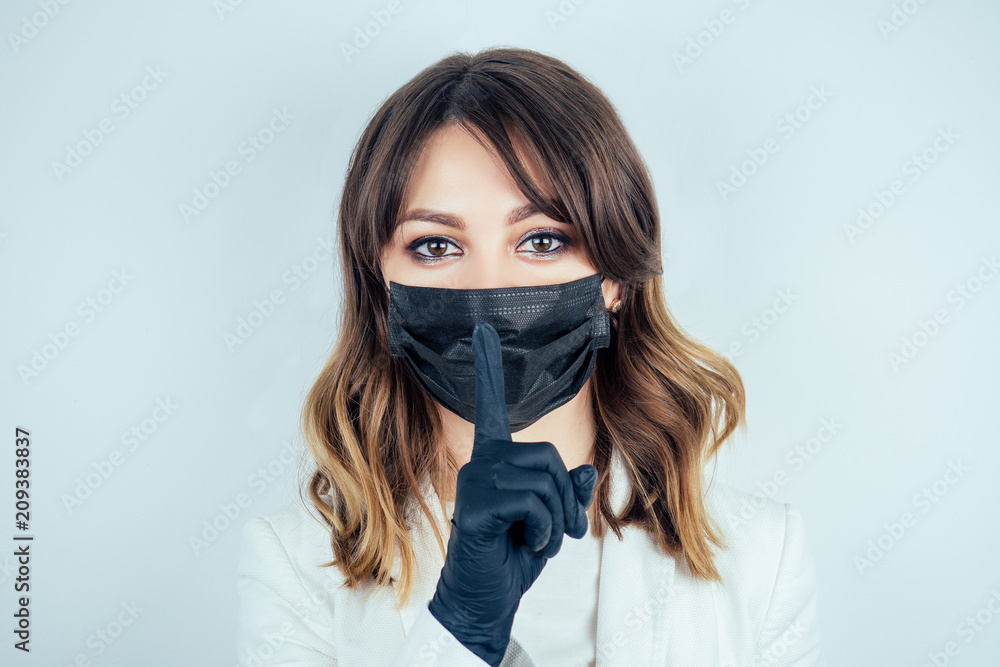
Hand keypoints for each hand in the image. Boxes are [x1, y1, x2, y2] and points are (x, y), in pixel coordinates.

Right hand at [426, 321, 598, 666]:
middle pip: (549, 457)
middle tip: (550, 530)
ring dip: (555, 518)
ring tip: (534, 538)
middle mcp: (481, 462)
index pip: (491, 406)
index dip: (488, 367)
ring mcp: (476, 481)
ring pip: (547, 479)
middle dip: (565, 500)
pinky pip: (535, 503)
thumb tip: (584, 470)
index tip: (483, 328)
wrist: (485, 598)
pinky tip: (524, 543)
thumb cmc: (512, 555)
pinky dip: (544, 531)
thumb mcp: (550, 520)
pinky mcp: (478, 504)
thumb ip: (567, 491)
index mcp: (494, 459)